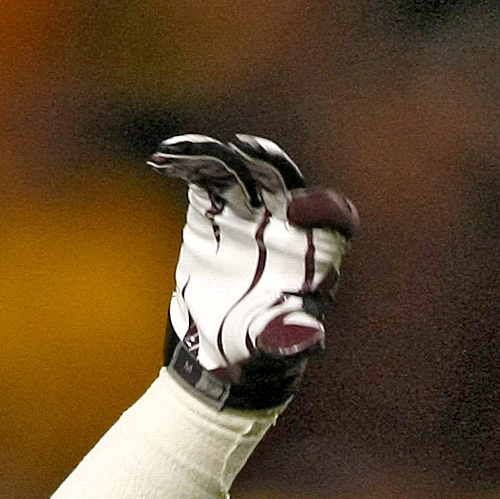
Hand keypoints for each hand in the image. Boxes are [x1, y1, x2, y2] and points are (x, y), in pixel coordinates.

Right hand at [150, 134, 356, 411]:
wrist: (218, 347)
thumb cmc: (259, 347)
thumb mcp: (272, 347)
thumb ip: (289, 339)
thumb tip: (312, 339)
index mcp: (318, 252)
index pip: (335, 215)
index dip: (322, 208)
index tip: (295, 211)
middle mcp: (290, 223)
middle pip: (285, 181)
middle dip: (267, 163)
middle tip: (246, 151)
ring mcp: (252, 211)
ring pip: (244, 172)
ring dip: (223, 157)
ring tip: (196, 151)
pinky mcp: (217, 207)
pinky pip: (205, 177)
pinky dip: (188, 164)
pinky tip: (163, 158)